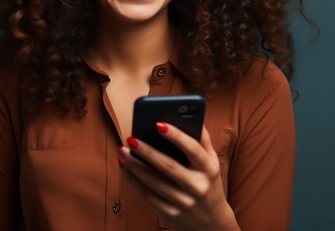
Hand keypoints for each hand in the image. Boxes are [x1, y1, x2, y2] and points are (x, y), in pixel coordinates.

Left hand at [118, 123, 240, 230]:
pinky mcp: (170, 214)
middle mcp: (197, 186)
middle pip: (168, 166)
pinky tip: (124, 168)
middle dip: (147, 152)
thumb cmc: (208, 184)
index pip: (193, 149)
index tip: (158, 123)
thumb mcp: (212, 163)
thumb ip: (203, 140)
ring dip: (135, 165)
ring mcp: (183, 202)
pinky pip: (147, 195)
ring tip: (122, 150)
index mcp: (209, 169)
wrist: (212, 222)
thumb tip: (193, 115)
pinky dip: (133, 181)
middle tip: (131, 138)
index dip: (176, 136)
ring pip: (154, 182)